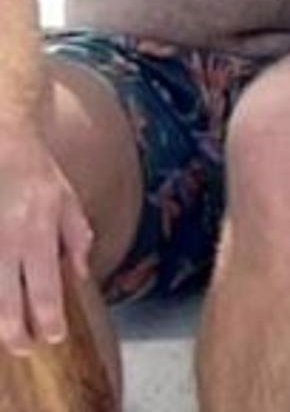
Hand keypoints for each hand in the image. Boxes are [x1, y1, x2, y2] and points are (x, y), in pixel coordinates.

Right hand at [0, 131, 94, 352]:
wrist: (5, 146)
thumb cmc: (39, 176)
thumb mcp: (69, 203)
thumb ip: (76, 239)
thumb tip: (79, 274)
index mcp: (38, 234)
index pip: (44, 287)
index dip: (48, 317)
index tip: (54, 336)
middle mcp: (8, 242)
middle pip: (6, 298)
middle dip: (14, 331)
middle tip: (24, 348)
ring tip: (5, 336)